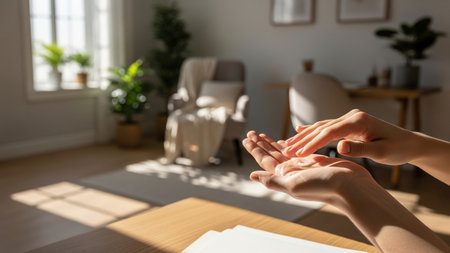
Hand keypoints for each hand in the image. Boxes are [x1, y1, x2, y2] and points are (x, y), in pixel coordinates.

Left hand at [242, 131, 371, 203]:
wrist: (350, 187)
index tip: (247, 138)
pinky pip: (298, 150)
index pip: (265, 160)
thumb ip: (272, 181)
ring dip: (272, 143)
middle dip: (261, 143)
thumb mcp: (293, 185)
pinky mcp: (315, 161)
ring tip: (263, 135)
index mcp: (285, 176)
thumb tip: (252, 176)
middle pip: (271, 154)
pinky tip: (285, 141)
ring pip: (283, 151)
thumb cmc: (323, 187)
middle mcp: (292, 171)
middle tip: (251, 132)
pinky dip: (290, 145)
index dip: (255, 149)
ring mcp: (303, 166)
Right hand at [283, 109, 417, 165]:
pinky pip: (327, 127)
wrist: (409, 143)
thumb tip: (339, 147)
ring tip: (288, 145)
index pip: (329, 132)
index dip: (312, 143)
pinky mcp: (349, 124)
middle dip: (303, 140)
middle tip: (287, 151)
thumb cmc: (397, 149)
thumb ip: (360, 150)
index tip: (298, 154)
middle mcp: (351, 117)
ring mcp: (350, 119)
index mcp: (358, 122)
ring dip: (304, 136)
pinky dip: (312, 130)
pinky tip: (300, 130)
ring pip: (322, 126)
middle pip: (321, 127)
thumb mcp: (381, 153)